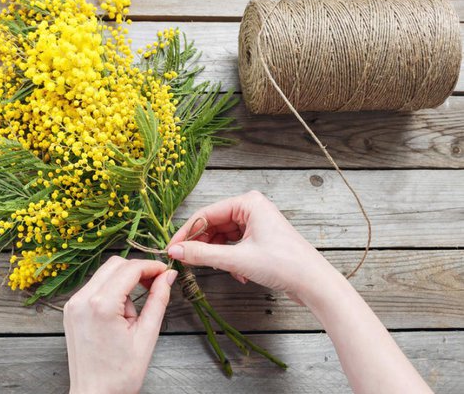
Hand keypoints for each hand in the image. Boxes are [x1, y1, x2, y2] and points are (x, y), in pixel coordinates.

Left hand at [63, 256, 177, 393]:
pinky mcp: (71, 310)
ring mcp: (73, 304)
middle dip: (137, 270)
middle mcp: (82, 299)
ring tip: (133, 313)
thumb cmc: (120, 374)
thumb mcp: (146, 336)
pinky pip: (94, 287)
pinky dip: (110, 291)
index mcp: (101, 305)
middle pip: (115, 264)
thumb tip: (168, 276)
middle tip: (155, 284)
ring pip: (104, 273)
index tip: (165, 272)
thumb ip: (159, 300)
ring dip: (123, 282)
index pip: (130, 269)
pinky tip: (119, 314)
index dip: (151, 266)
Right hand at [167, 191, 340, 304]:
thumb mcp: (236, 259)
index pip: (206, 213)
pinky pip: (234, 244)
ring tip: (219, 269)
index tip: (171, 249)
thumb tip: (176, 251)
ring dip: (218, 254)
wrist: (314, 283)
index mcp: (247, 202)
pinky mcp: (260, 238)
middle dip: (202, 244)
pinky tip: (237, 274)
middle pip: (213, 224)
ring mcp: (256, 222)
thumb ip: (202, 254)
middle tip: (187, 261)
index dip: (186, 232)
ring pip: (223, 236)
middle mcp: (251, 207)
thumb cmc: (283, 264)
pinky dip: (230, 259)